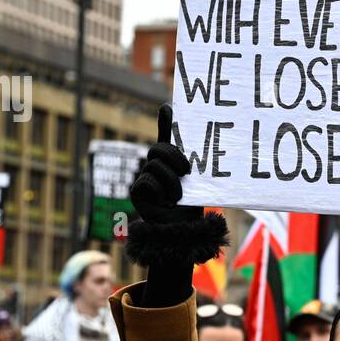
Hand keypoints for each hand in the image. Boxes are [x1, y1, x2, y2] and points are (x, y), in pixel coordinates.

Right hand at [125, 104, 229, 270]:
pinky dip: (158, 190)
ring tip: (176, 197)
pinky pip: (146, 181)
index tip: (168, 107)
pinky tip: (163, 202)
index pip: (167, 138)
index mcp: (172, 163)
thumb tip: (203, 149)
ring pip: (153, 165)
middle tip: (186, 171)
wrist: (182, 233)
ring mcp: (145, 178)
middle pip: (158, 148)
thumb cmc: (191, 207)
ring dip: (170, 182)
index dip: (166, 122)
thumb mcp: (197, 182)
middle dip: (173, 157)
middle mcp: (156, 167)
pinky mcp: (137, 191)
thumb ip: (194, 164)